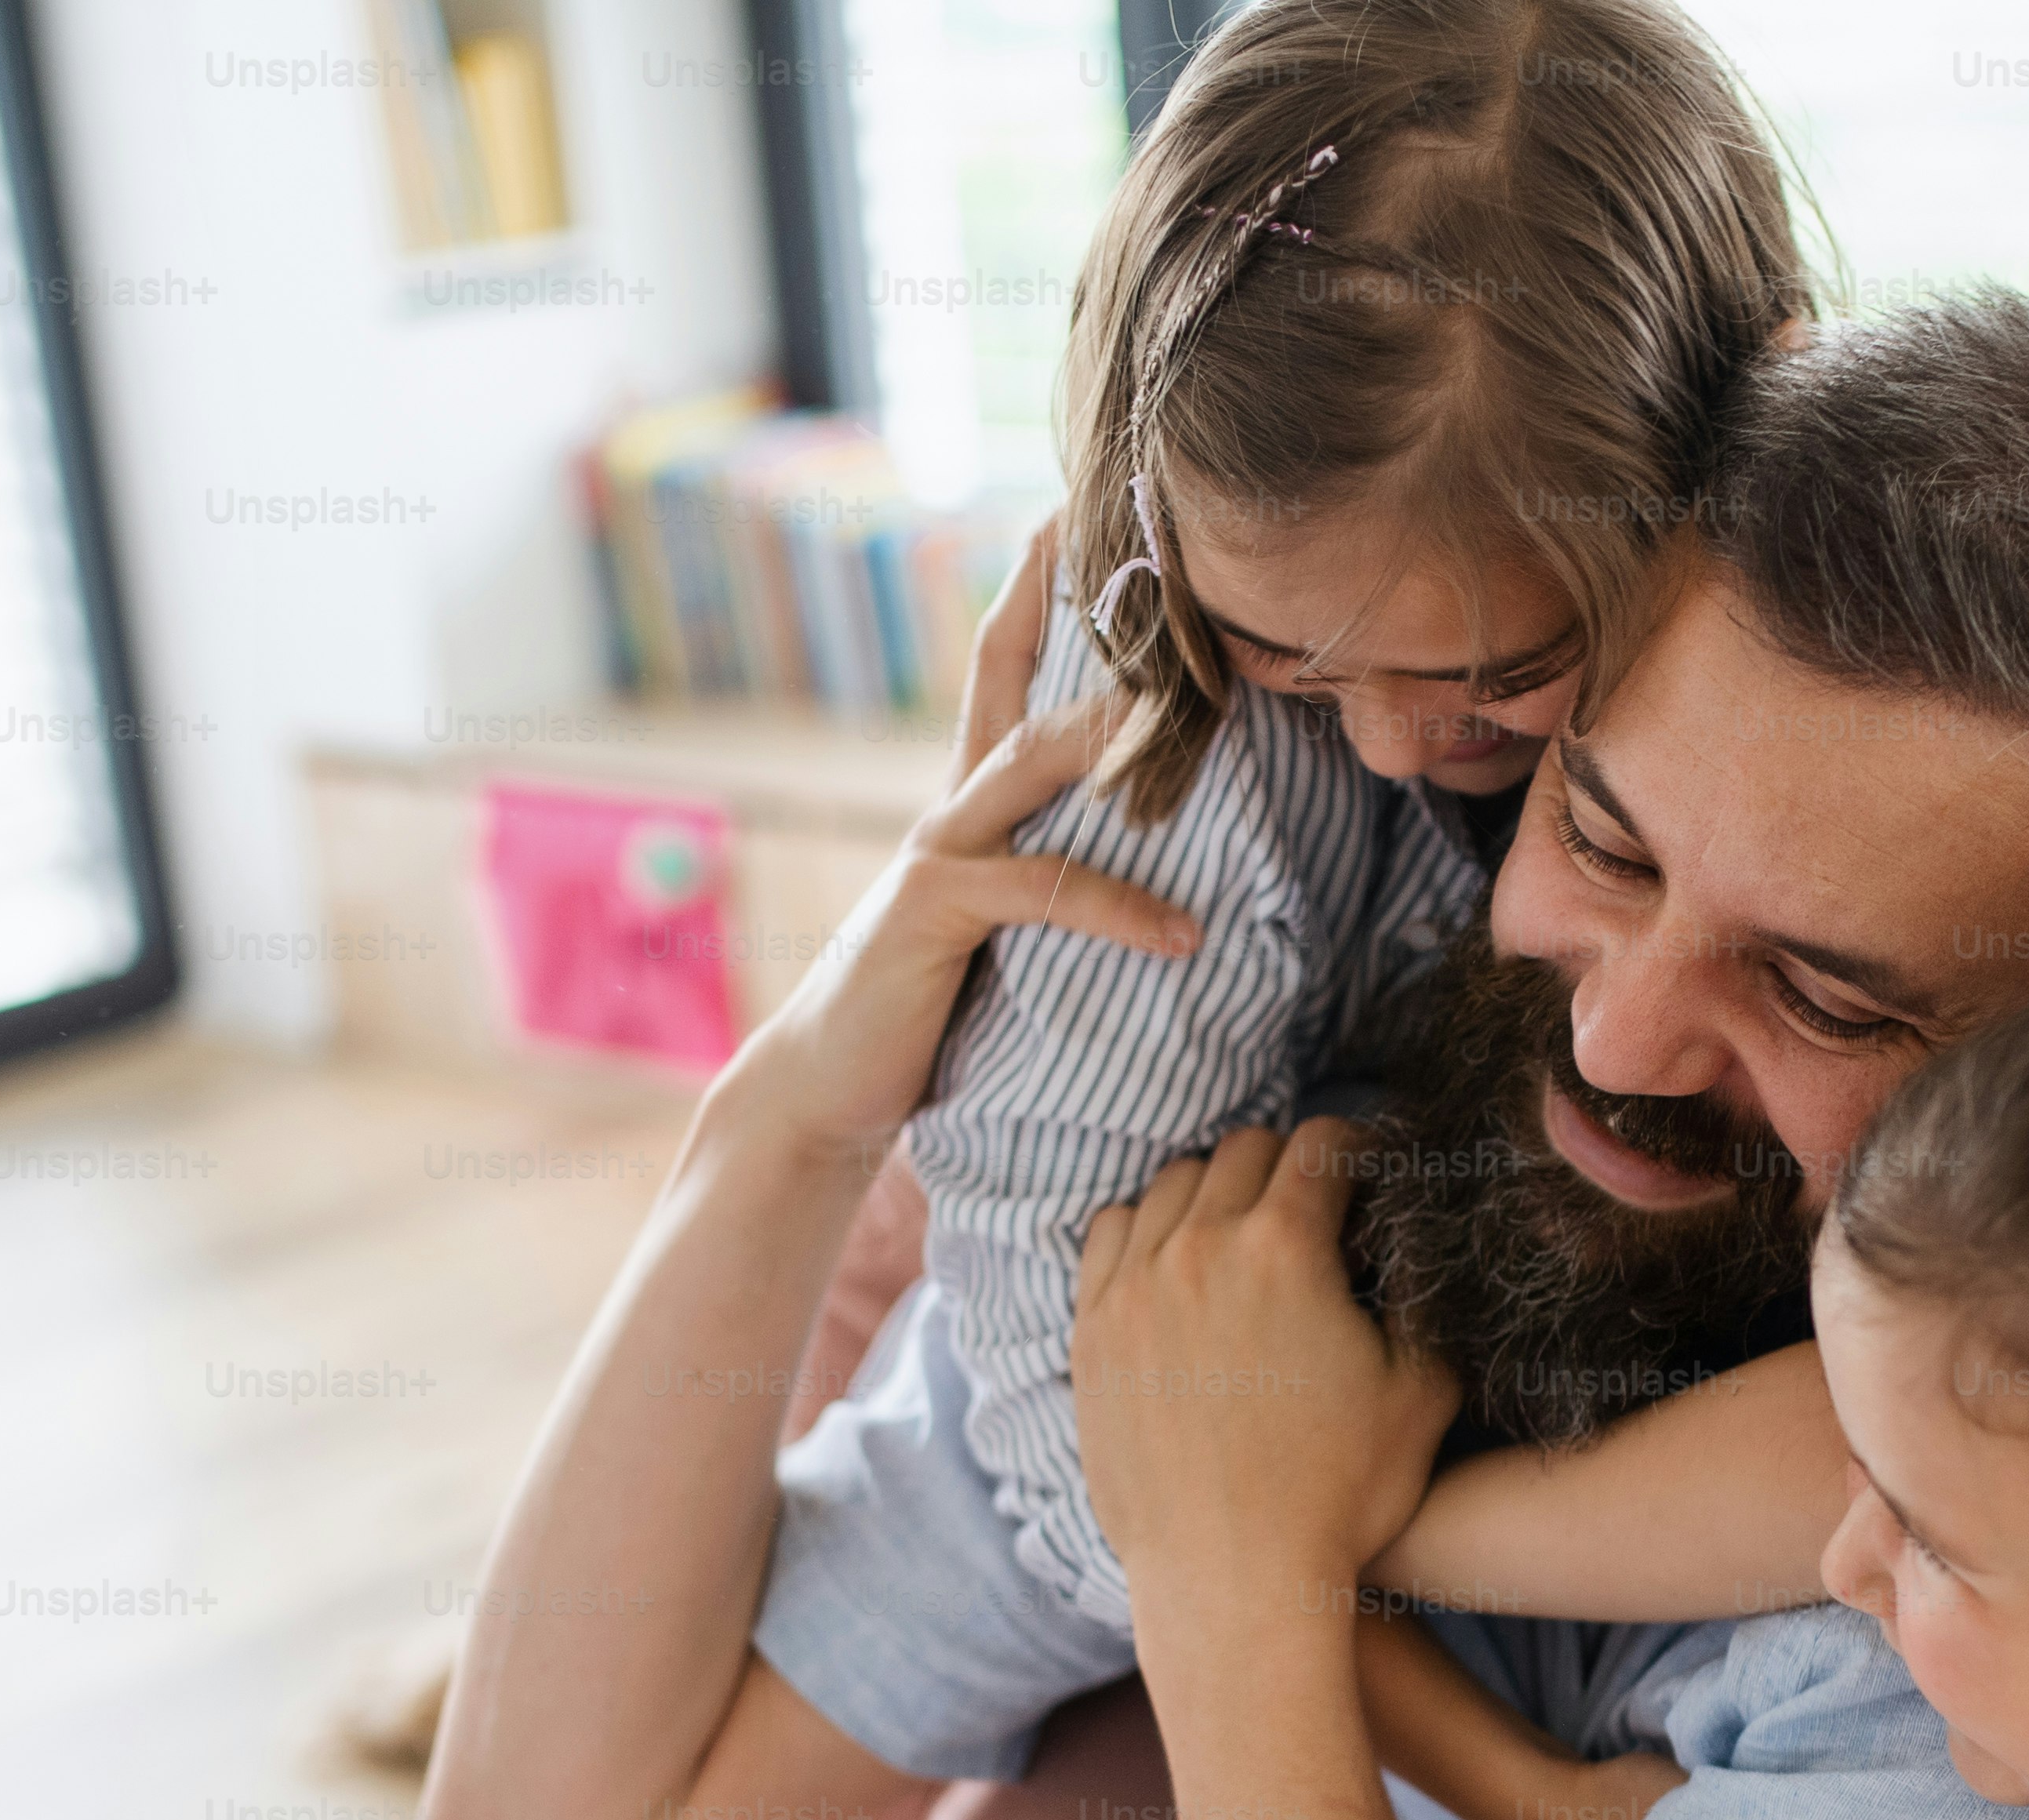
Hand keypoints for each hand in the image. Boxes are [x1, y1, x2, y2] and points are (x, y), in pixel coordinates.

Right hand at [732, 526, 1197, 1163]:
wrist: (828, 1090)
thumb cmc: (926, 1015)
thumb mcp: (1003, 934)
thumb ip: (1053, 880)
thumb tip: (1160, 867)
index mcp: (967, 806)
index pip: (999, 672)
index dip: (1034, 594)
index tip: (1073, 520)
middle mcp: (949, 810)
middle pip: (1009, 681)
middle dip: (1066, 611)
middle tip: (1132, 545)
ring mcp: (938, 853)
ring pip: (1032, 763)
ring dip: (1116, 736)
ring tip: (1200, 714)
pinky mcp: (935, 914)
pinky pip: (1044, 892)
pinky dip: (1121, 909)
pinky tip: (1184, 934)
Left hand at [1076, 1120, 1459, 1620]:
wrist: (1232, 1582)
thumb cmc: (1338, 1497)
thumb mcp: (1424, 1391)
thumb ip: (1426, 1298)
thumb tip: (1418, 1244)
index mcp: (1285, 1249)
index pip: (1324, 1143)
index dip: (1361, 1151)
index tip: (1370, 1180)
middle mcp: (1198, 1248)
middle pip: (1245, 1151)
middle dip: (1290, 1169)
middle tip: (1316, 1217)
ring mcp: (1132, 1287)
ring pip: (1171, 1182)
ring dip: (1215, 1193)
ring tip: (1243, 1241)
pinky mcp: (1091, 1332)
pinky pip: (1110, 1234)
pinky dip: (1147, 1231)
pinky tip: (1175, 1270)